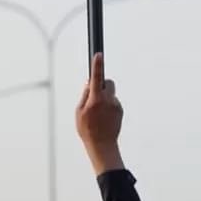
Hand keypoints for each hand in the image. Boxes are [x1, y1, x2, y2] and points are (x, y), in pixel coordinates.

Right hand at [75, 52, 123, 173]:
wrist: (102, 146)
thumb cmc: (87, 130)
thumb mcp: (79, 112)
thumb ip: (85, 96)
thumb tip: (90, 83)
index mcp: (95, 100)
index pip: (96, 78)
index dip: (97, 65)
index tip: (99, 54)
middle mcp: (108, 100)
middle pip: (108, 82)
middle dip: (103, 84)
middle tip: (95, 95)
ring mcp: (116, 105)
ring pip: (110, 94)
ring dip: (104, 99)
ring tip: (98, 115)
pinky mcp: (120, 111)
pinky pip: (114, 103)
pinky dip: (109, 107)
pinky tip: (104, 119)